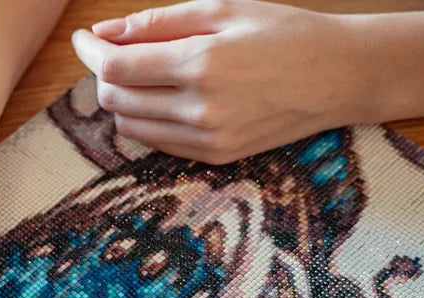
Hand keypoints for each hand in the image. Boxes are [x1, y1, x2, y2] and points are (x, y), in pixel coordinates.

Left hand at [73, 0, 368, 164]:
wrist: (339, 77)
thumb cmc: (284, 33)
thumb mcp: (223, 10)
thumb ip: (157, 23)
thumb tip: (105, 34)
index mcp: (202, 64)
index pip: (117, 68)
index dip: (90, 53)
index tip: (84, 39)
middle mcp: (200, 109)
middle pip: (116, 100)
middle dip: (103, 75)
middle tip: (113, 52)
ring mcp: (207, 140)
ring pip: (130, 127)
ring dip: (121, 100)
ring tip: (140, 74)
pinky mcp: (214, 157)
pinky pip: (157, 144)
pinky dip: (145, 121)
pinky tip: (162, 99)